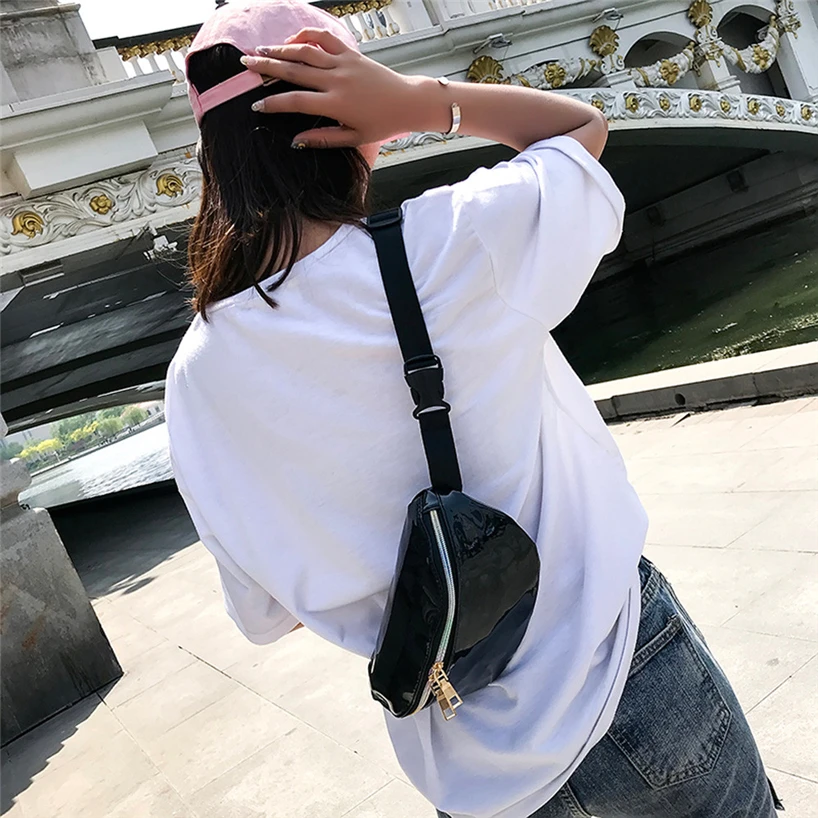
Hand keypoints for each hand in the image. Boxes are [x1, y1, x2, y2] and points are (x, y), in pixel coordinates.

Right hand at [240, 28, 428, 147]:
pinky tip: (292, 39)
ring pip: (305, 51)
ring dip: (280, 48)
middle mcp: (337, 80)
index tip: (256, 106)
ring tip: (260, 50)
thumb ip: (323, 138)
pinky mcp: (351, 54)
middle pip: (294, 70)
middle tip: (245, 65)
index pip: (295, 101)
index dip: (273, 103)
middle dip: (266, 67)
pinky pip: (325, 39)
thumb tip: (295, 141)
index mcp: (336, 104)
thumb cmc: (383, 124)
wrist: (408, 102)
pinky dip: (307, 35)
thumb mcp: (353, 138)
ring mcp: (344, 64)